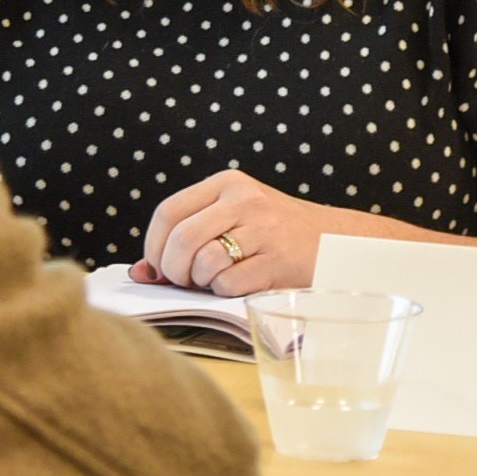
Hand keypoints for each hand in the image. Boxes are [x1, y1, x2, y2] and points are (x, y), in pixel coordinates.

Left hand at [137, 169, 347, 295]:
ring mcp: (263, 229)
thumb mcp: (232, 219)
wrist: (335, 240)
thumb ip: (186, 238)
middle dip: (173, 270)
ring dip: (200, 281)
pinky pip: (229, 283)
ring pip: (204, 262)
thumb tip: (141, 272)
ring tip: (215, 279)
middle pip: (181, 239)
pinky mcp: (278, 260)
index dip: (153, 245)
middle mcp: (244, 200)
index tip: (157, 266)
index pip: (168, 212)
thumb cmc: (275, 233)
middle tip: (183, 281)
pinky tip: (240, 284)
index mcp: (227, 184)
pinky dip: (225, 292)